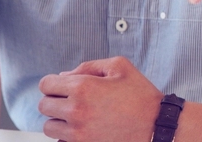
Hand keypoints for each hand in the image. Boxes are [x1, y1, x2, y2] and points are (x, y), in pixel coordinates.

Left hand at [38, 57, 161, 141]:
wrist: (158, 127)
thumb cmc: (141, 96)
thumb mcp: (120, 67)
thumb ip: (89, 66)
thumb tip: (64, 75)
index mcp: (83, 87)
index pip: (46, 85)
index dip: (52, 83)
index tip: (61, 87)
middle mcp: (76, 111)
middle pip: (44, 106)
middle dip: (55, 101)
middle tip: (71, 101)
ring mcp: (79, 133)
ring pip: (49, 127)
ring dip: (59, 121)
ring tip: (77, 117)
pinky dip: (67, 136)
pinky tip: (83, 130)